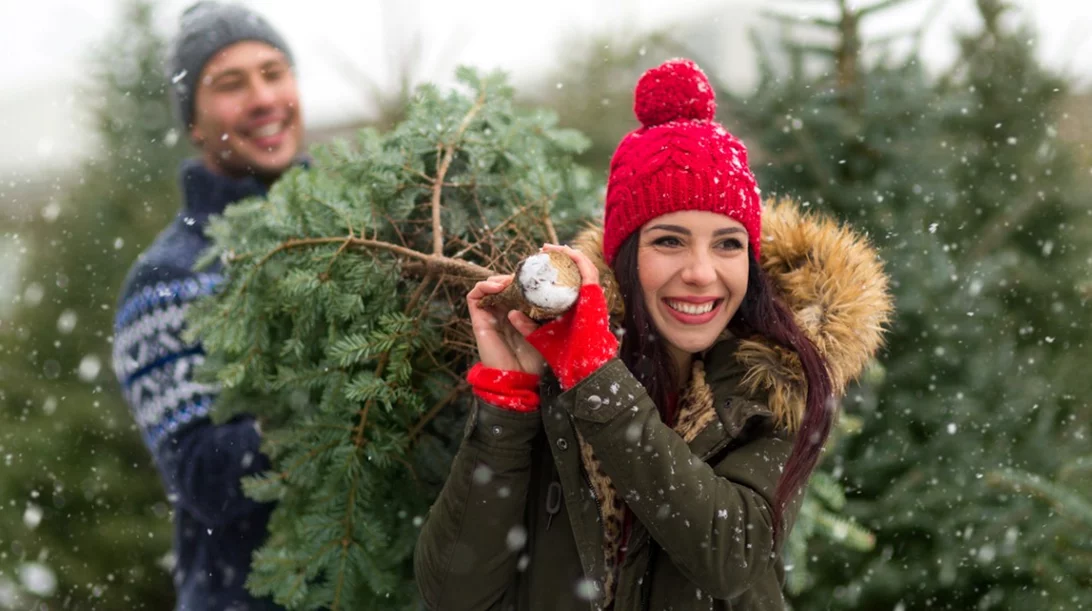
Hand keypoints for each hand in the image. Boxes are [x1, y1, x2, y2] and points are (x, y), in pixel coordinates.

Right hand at [467, 275, 544, 374]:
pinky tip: (497, 288)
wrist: (521, 379)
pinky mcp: (479, 321)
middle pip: (502, 285)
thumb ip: (537, 316)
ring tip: (509, 283)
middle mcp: (503, 313)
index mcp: (519, 314)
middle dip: (511, 278)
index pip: (516, 289)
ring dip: (497, 280)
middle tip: (522, 279)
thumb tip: (526, 302)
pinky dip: (483, 286)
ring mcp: (490, 316)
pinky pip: (474, 297)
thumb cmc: (536, 360)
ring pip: (488, 287)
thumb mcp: (544, 331)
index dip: (522, 280)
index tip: (534, 278)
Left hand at [523, 244, 617, 389]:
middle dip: (562, 258)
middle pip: (577, 272)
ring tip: (551, 248)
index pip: (568, 284)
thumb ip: (528, 325)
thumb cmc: (561, 357)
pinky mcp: (594, 297)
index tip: (539, 262)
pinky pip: (588, 271)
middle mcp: (587, 302)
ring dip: (568, 254)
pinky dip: (577, 259)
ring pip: (584, 267)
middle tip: (545, 250)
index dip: (556, 270)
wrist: (578, 368)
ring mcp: (593, 299)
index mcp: (576, 310)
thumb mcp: (540, 336)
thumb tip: (513, 313)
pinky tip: (564, 251)